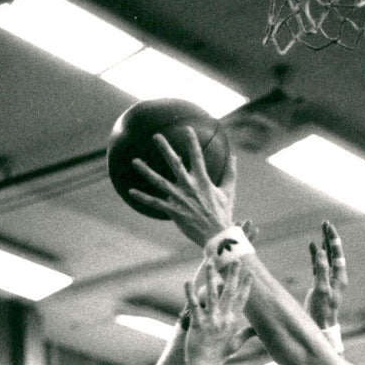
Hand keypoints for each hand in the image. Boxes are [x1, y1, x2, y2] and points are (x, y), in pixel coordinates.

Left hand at [129, 128, 236, 245]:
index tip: (186, 128)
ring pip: (159, 182)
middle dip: (165, 148)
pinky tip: (130, 191)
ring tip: (134, 161)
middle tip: (155, 136)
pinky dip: (143, 197)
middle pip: (174, 163)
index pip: (197, 156)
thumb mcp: (229, 191)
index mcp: (203, 180)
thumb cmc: (223, 213)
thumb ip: (230, 173)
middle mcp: (189, 187)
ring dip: (146, 171)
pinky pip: (155, 203)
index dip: (191, 141)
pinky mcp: (173, 211)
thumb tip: (234, 156)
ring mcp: (179, 199)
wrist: (217, 236)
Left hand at [184, 260, 251, 364]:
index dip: (246, 286)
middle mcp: (224, 319)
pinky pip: (194, 306)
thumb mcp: (235, 343)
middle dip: (233, 275)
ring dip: (211, 277)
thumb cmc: (219, 356)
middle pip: (230, 292)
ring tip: (210, 262)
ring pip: (213, 294)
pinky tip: (187, 282)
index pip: (241, 300)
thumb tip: (257, 330)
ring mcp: (212, 321)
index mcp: (233, 321)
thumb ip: (246, 334)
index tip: (250, 273)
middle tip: (236, 259)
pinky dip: (190, 293)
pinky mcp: (198, 324)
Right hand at [304, 221, 346, 328]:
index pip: (337, 253)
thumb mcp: (322, 289)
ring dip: (323, 245)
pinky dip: (316, 255)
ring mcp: (328, 279)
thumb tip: (322, 251)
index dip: (332, 239)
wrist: (320, 324)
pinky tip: (312, 246)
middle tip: (325, 223)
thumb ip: (322, 270)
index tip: (328, 226)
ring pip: (326, 257)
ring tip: (320, 230)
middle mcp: (336, 276)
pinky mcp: (320, 283)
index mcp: (339, 277)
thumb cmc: (322, 310)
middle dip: (329, 238)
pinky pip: (318, 265)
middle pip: (333, 252)